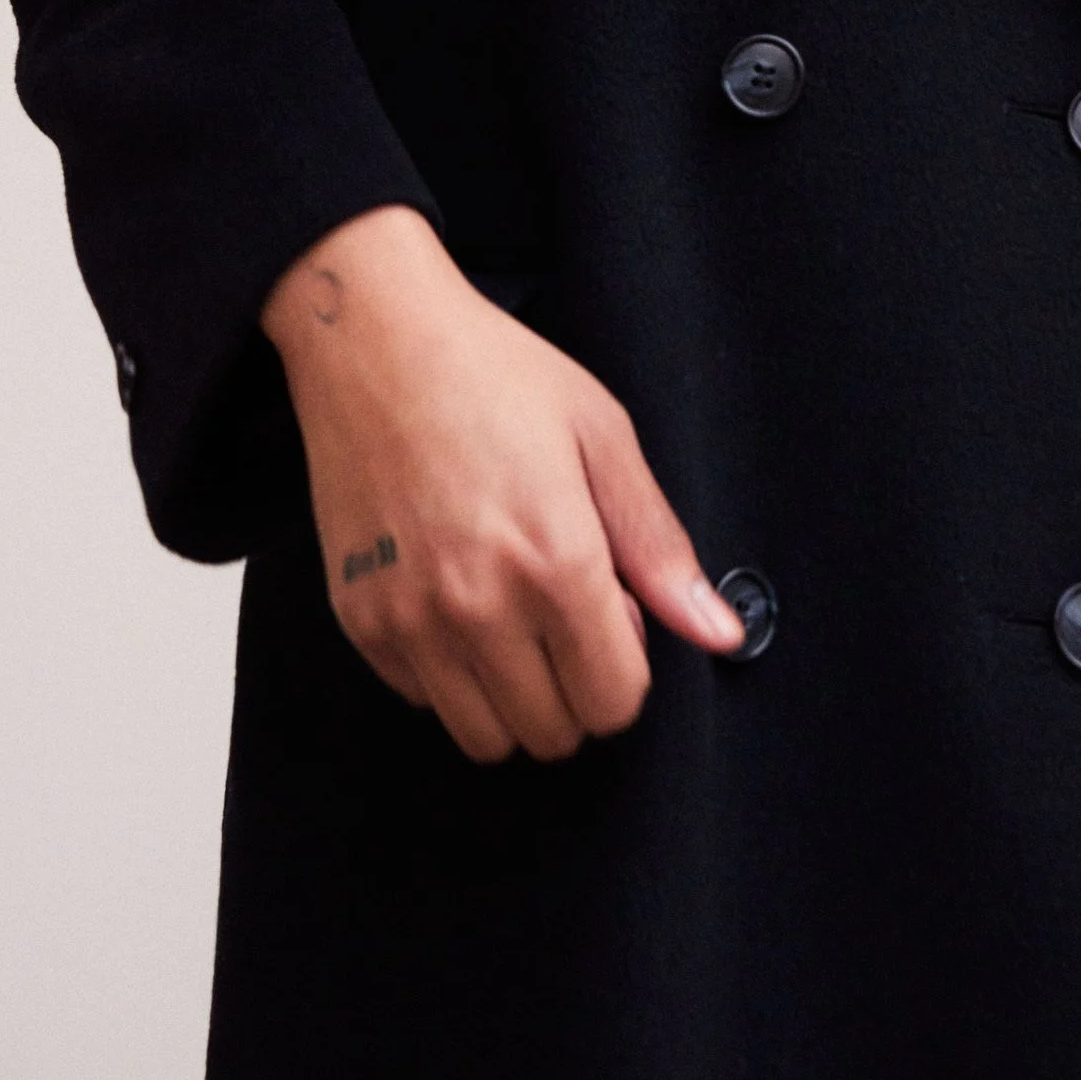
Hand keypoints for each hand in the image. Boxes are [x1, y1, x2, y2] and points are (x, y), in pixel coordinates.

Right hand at [262, 206, 743, 761]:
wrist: (374, 341)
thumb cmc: (494, 376)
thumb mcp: (602, 437)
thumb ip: (660, 547)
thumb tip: (719, 634)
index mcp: (557, 562)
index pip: (614, 702)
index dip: (628, 667)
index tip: (613, 616)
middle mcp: (481, 607)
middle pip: (554, 733)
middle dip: (575, 688)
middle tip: (561, 611)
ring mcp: (412, 621)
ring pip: (486, 738)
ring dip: (512, 697)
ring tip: (510, 616)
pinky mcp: (361, 621)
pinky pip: (423, 700)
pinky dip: (448, 674)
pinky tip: (454, 599)